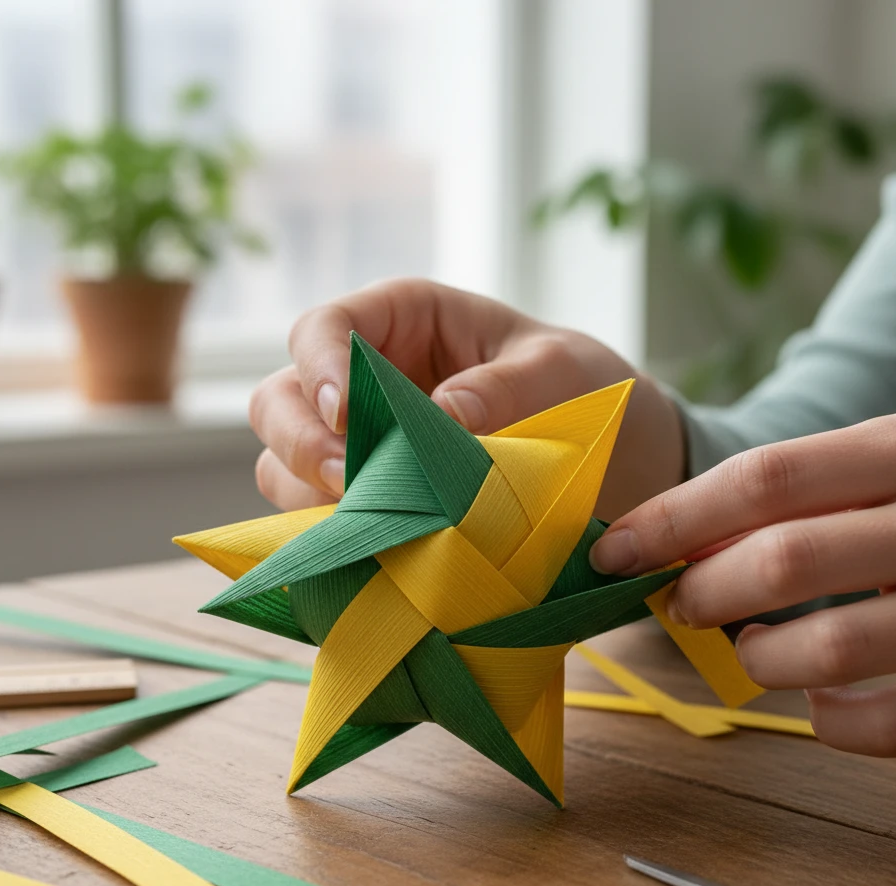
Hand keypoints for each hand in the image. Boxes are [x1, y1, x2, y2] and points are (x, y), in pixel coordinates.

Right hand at [249, 277, 684, 519]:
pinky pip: (318, 519)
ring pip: (285, 466)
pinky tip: (371, 555)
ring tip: (368, 527)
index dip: (321, 368)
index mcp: (403, 321)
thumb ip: (502, 388)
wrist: (614, 454)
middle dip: (302, 443)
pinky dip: (331, 538)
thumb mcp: (558, 372)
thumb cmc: (581, 388)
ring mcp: (361, 445)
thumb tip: (440, 416)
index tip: (348, 416)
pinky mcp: (370, 502)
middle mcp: (366, 380)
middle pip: (281, 400)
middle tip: (352, 485)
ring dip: (310, 498)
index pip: (326, 329)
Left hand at [589, 410, 895, 755]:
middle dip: (703, 591)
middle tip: (682, 603)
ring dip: (761, 659)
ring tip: (759, 650)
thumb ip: (798, 495)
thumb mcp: (895, 471)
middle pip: (784, 560)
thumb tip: (669, 538)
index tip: (615, 551)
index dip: (671, 519)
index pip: (763, 478)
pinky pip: (885, 727)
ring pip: (827, 650)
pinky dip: (829, 720)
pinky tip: (823, 698)